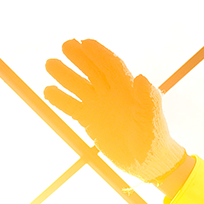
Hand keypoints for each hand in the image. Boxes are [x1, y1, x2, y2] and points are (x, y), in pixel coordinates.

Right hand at [44, 39, 186, 181]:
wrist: (147, 161)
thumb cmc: (155, 138)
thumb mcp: (152, 119)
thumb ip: (148, 99)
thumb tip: (141, 77)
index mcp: (128, 88)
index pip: (112, 65)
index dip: (99, 54)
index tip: (85, 43)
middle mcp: (111, 93)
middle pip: (93, 70)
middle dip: (80, 57)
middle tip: (66, 45)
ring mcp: (99, 105)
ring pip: (79, 86)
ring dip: (65, 75)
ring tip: (50, 64)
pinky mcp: (89, 120)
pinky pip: (72, 107)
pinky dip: (60, 100)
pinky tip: (48, 91)